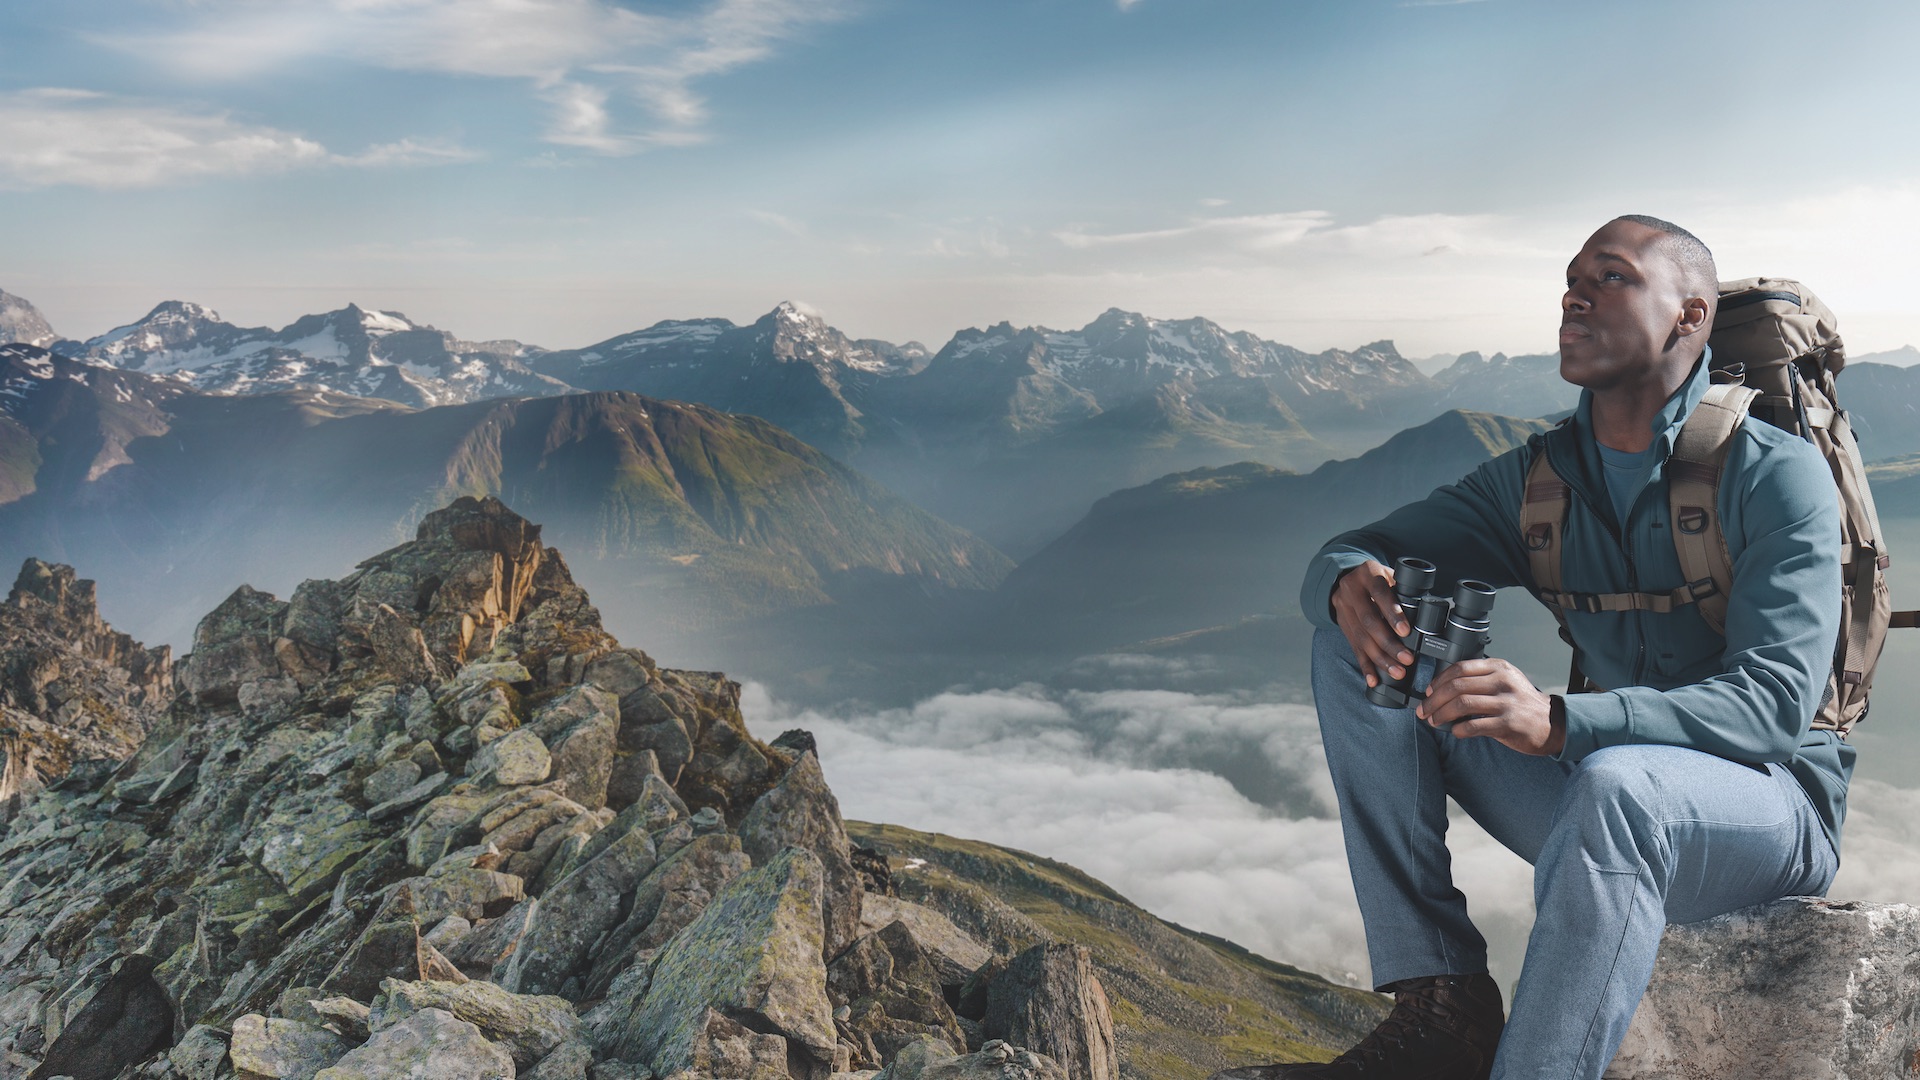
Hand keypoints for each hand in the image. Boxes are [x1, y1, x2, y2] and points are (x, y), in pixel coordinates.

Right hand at [1331, 560, 1413, 688]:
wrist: (1346, 578)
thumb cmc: (1378, 579)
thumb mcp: (1389, 575)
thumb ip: (1402, 591)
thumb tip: (1426, 614)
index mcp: (1368, 573)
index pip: (1380, 593)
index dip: (1393, 614)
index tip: (1406, 632)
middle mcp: (1352, 591)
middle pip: (1369, 621)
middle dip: (1389, 644)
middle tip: (1407, 659)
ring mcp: (1344, 609)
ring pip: (1361, 638)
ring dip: (1380, 659)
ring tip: (1397, 672)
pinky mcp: (1342, 625)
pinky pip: (1353, 648)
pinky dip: (1365, 666)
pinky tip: (1374, 679)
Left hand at [1416, 657, 1564, 755]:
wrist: (1551, 723)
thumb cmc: (1522, 703)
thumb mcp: (1504, 681)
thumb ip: (1479, 680)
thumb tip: (1442, 688)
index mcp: (1498, 668)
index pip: (1459, 668)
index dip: (1439, 680)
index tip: (1429, 692)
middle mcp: (1502, 682)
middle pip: (1456, 686)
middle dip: (1434, 700)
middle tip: (1424, 710)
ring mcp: (1506, 702)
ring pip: (1461, 704)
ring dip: (1441, 714)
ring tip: (1434, 721)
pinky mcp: (1508, 723)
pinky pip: (1474, 726)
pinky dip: (1458, 730)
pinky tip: (1455, 732)